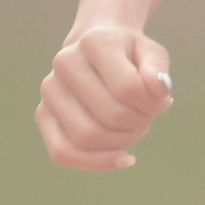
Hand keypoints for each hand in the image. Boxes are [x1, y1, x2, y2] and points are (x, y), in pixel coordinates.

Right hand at [39, 17, 173, 169]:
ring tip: (132, 128)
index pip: (128, 88)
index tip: (161, 100)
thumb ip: (158, 71)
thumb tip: (162, 90)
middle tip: (147, 115)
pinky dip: (96, 162)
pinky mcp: (43, 113)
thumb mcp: (152, 55)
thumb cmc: (130, 55)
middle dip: (139, 124)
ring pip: (87, 137)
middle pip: (111, 116)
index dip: (153, 103)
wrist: (97, 48)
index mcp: (94, 42)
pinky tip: (123, 159)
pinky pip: (62, 152)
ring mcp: (50, 89)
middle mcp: (65, 62)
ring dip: (121, 142)